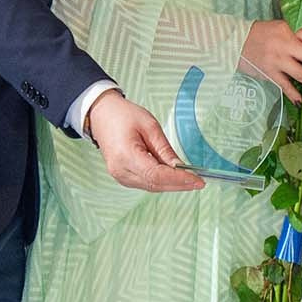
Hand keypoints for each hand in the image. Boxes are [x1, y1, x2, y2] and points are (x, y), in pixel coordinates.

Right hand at [86, 90, 202, 191]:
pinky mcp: (122, 177)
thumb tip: (180, 167)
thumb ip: (165, 149)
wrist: (102, 116)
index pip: (157, 175)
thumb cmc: (123, 116)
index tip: (198, 180)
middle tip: (199, 181)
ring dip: (172, 184)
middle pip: (155, 184)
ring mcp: (119, 176)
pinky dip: (161, 181)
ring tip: (190, 179)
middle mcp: (120, 171)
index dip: (179, 179)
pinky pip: (146, 183)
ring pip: (152, 186)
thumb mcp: (150, 126)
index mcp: (125, 155)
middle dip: (179, 184)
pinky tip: (174, 176)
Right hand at [240, 20, 301, 103]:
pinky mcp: (268, 72)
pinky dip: (293, 94)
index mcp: (291, 29)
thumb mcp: (283, 27)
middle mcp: (285, 44)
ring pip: (300, 73)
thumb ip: (300, 35)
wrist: (235, 40)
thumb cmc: (264, 34)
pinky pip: (283, 85)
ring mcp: (276, 59)